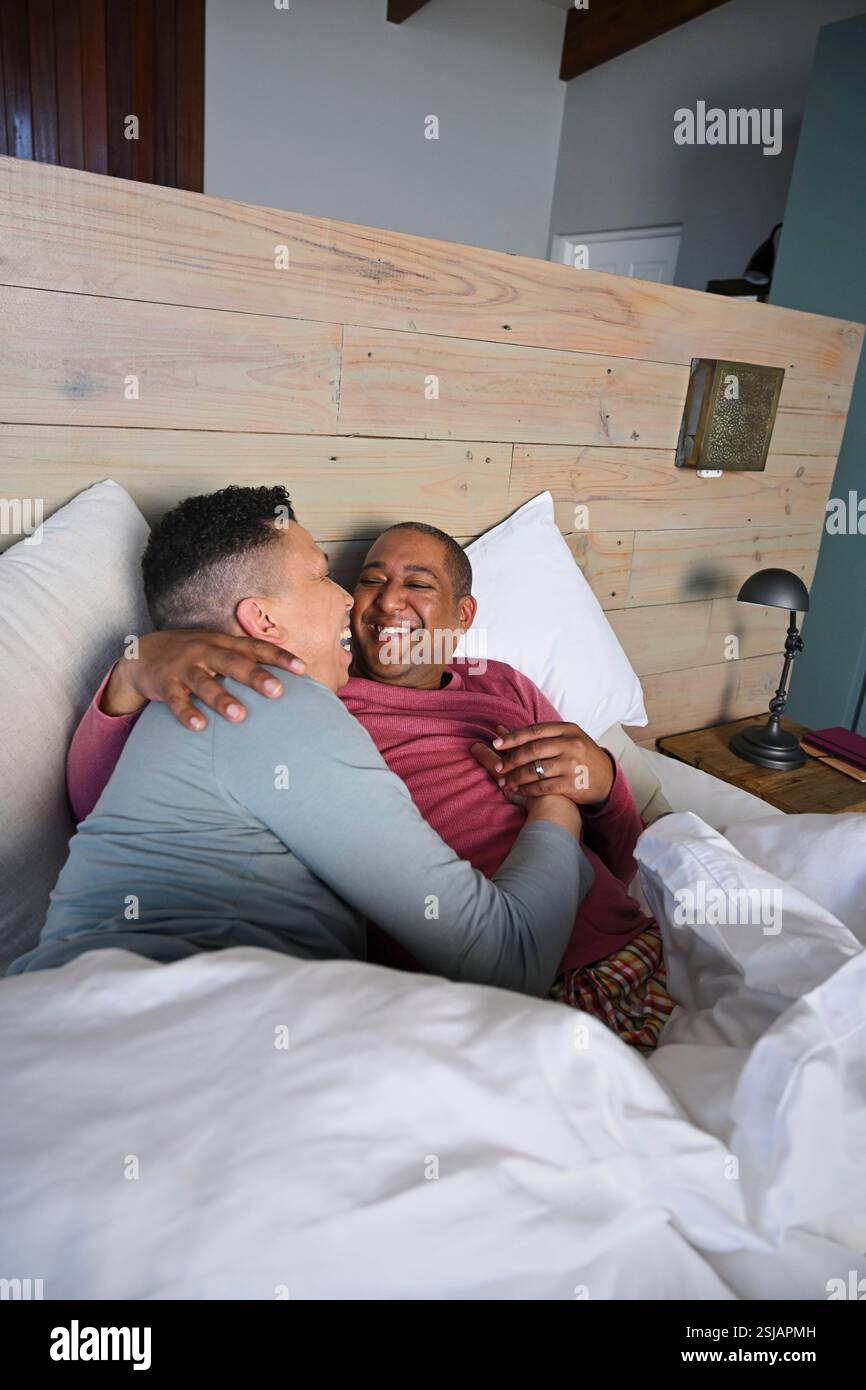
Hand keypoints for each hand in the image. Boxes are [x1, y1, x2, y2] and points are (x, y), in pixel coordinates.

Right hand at [100, 630, 305, 728]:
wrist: (142, 652)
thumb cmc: (193, 655)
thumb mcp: (218, 649)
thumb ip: (246, 659)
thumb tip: (286, 678)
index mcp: (223, 643)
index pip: (255, 648)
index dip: (278, 656)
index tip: (302, 669)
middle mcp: (205, 651)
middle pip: (233, 663)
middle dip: (255, 676)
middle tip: (278, 691)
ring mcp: (184, 667)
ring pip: (205, 682)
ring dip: (222, 699)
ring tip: (240, 715)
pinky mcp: (165, 684)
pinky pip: (176, 700)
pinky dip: (186, 713)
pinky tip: (199, 726)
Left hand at [472, 721, 613, 804]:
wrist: (607, 779)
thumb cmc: (582, 756)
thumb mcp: (569, 738)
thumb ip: (542, 735)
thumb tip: (503, 730)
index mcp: (568, 730)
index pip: (534, 731)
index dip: (512, 737)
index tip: (496, 744)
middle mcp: (571, 744)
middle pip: (532, 750)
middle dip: (511, 759)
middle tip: (498, 767)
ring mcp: (572, 764)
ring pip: (535, 769)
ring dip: (516, 777)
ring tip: (504, 782)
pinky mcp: (572, 783)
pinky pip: (543, 786)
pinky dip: (528, 789)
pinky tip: (519, 791)